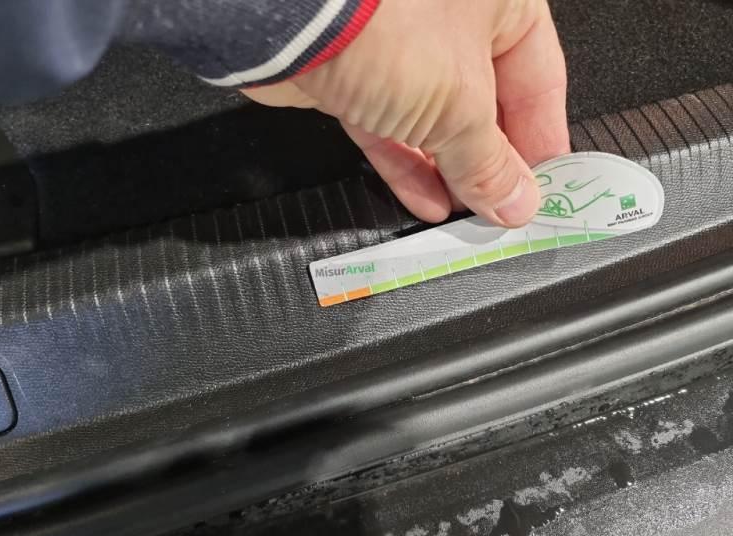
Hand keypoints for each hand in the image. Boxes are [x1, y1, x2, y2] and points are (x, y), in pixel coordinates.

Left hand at [243, 0, 569, 225]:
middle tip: (504, 209)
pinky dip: (407, 165)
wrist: (288, 20)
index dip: (543, 139)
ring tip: (466, 216)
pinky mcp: (357, 75)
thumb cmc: (382, 22)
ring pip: (435, 120)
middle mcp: (453, 18)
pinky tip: (425, 199)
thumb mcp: (460, 105)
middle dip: (492, 162)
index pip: (539, 79)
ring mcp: (401, 46)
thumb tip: (514, 199)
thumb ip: (489, 161)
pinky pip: (392, 127)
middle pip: (486, 102)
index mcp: (500, 2)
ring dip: (450, 171)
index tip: (546, 187)